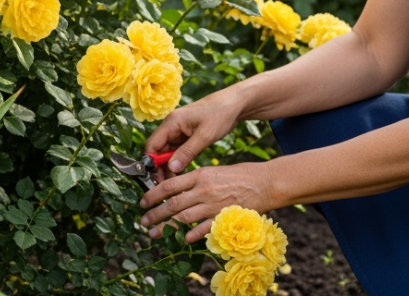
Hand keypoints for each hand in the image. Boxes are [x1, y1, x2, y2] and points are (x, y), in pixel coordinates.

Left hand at [137, 161, 277, 242]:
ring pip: (183, 217)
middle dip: (155, 214)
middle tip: (143, 221)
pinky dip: (192, 234)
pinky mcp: (224, 217)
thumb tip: (176, 188)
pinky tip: (183, 238)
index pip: (169, 185)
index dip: (152, 195)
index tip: (143, 202)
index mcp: (200, 175)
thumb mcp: (214, 170)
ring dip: (167, 226)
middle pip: (172, 203)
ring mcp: (213, 205)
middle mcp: (204, 190)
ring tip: (155, 233)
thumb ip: (195, 180)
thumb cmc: (240, 175)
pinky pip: (203, 228)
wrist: (265, 183)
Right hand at [143, 91, 242, 183]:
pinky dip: (179, 160)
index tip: (157, 179)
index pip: (152, 145)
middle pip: (158, 150)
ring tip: (176, 181)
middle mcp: (172, 126)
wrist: (235, 104)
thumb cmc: (220, 114)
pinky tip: (183, 172)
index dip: (152, 163)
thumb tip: (171, 169)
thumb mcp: (205, 136)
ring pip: (168, 151)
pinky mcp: (187, 135)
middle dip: (160, 167)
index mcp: (172, 122)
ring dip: (170, 165)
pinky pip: (178, 150)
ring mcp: (179, 130)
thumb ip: (187, 152)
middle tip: (167, 184)